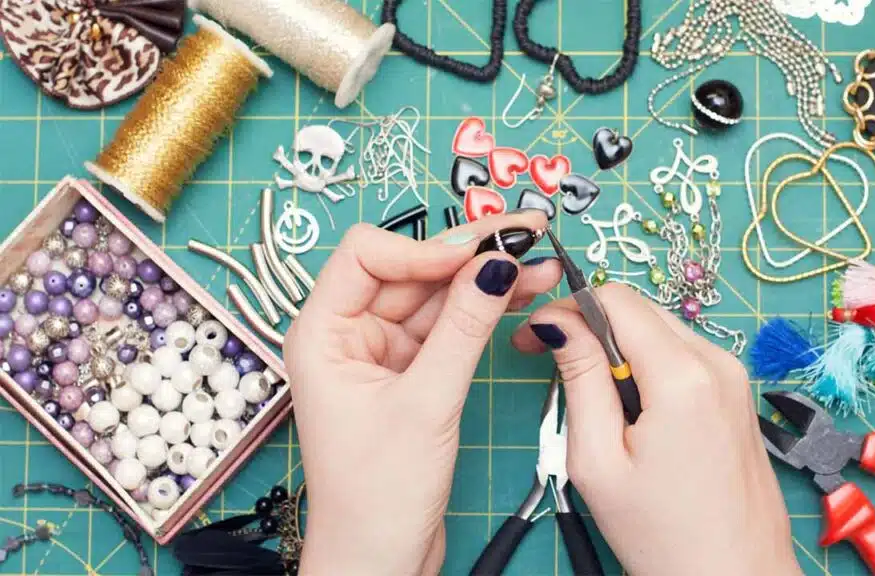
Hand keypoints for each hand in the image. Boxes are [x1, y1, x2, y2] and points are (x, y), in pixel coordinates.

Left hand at [287, 212, 559, 574]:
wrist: (380, 560)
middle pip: (411, 270)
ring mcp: (383, 353)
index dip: (424, 247)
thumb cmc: (376, 498)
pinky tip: (521, 293)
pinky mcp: (413, 372)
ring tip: (541, 263)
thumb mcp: (425, 405)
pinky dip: (485, 311)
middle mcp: (349, 335)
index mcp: (323, 333)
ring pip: (437, 296)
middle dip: (470, 253)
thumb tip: (494, 264)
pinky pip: (450, 326)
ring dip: (487, 279)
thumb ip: (463, 330)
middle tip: (526, 234)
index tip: (478, 254)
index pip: (367, 255)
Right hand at [513, 284, 799, 574]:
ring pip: (659, 331)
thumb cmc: (665, 537)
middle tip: (547, 360)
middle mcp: (717, 362)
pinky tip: (628, 410)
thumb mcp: (598, 460)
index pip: (615, 299)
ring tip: (589, 397)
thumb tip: (558, 323)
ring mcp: (734, 377)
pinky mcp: (737, 394)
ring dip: (616, 348)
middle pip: (638, 310)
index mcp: (683, 375)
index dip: (565, 308)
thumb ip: (579, 379)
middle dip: (587, 325)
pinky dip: (645, 367)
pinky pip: (682, 356)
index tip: (532, 336)